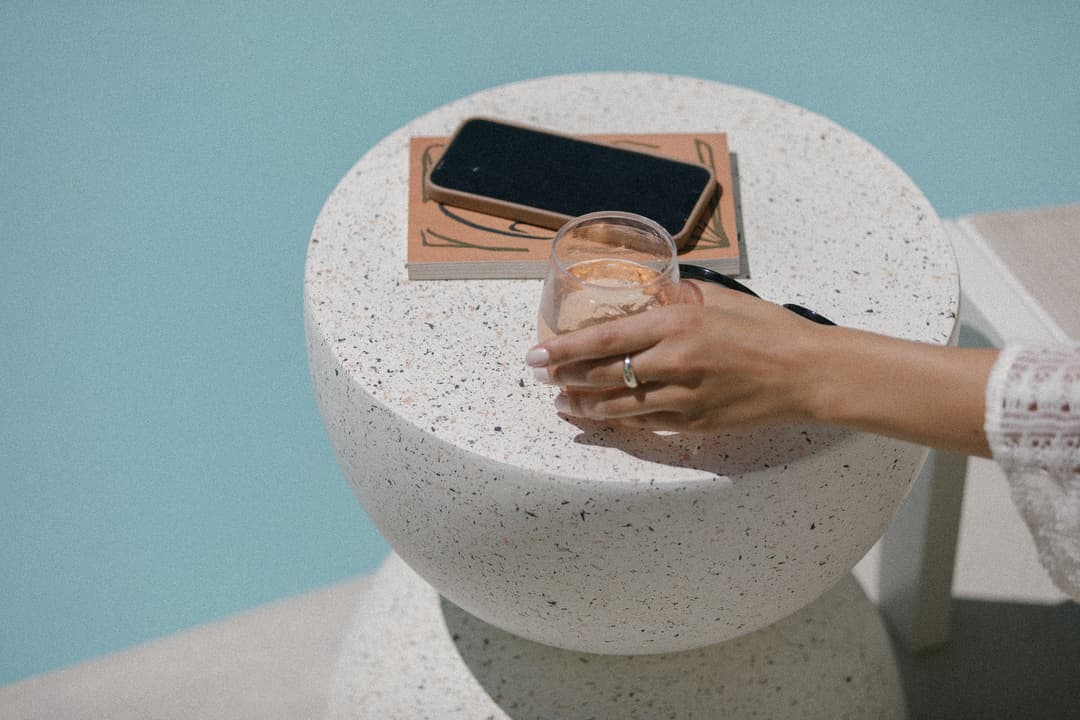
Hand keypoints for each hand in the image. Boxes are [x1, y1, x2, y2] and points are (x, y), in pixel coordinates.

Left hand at [526, 281, 828, 432]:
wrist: (808, 373)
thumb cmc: (768, 329)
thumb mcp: (719, 298)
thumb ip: (679, 297)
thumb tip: (654, 295)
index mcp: (675, 323)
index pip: (603, 339)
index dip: (562, 349)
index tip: (536, 354)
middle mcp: (672, 361)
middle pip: (602, 375)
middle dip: (565, 378)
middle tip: (544, 378)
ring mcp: (682, 397)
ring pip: (618, 406)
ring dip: (584, 405)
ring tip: (563, 402)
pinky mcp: (694, 423)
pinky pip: (646, 423)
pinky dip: (620, 420)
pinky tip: (603, 416)